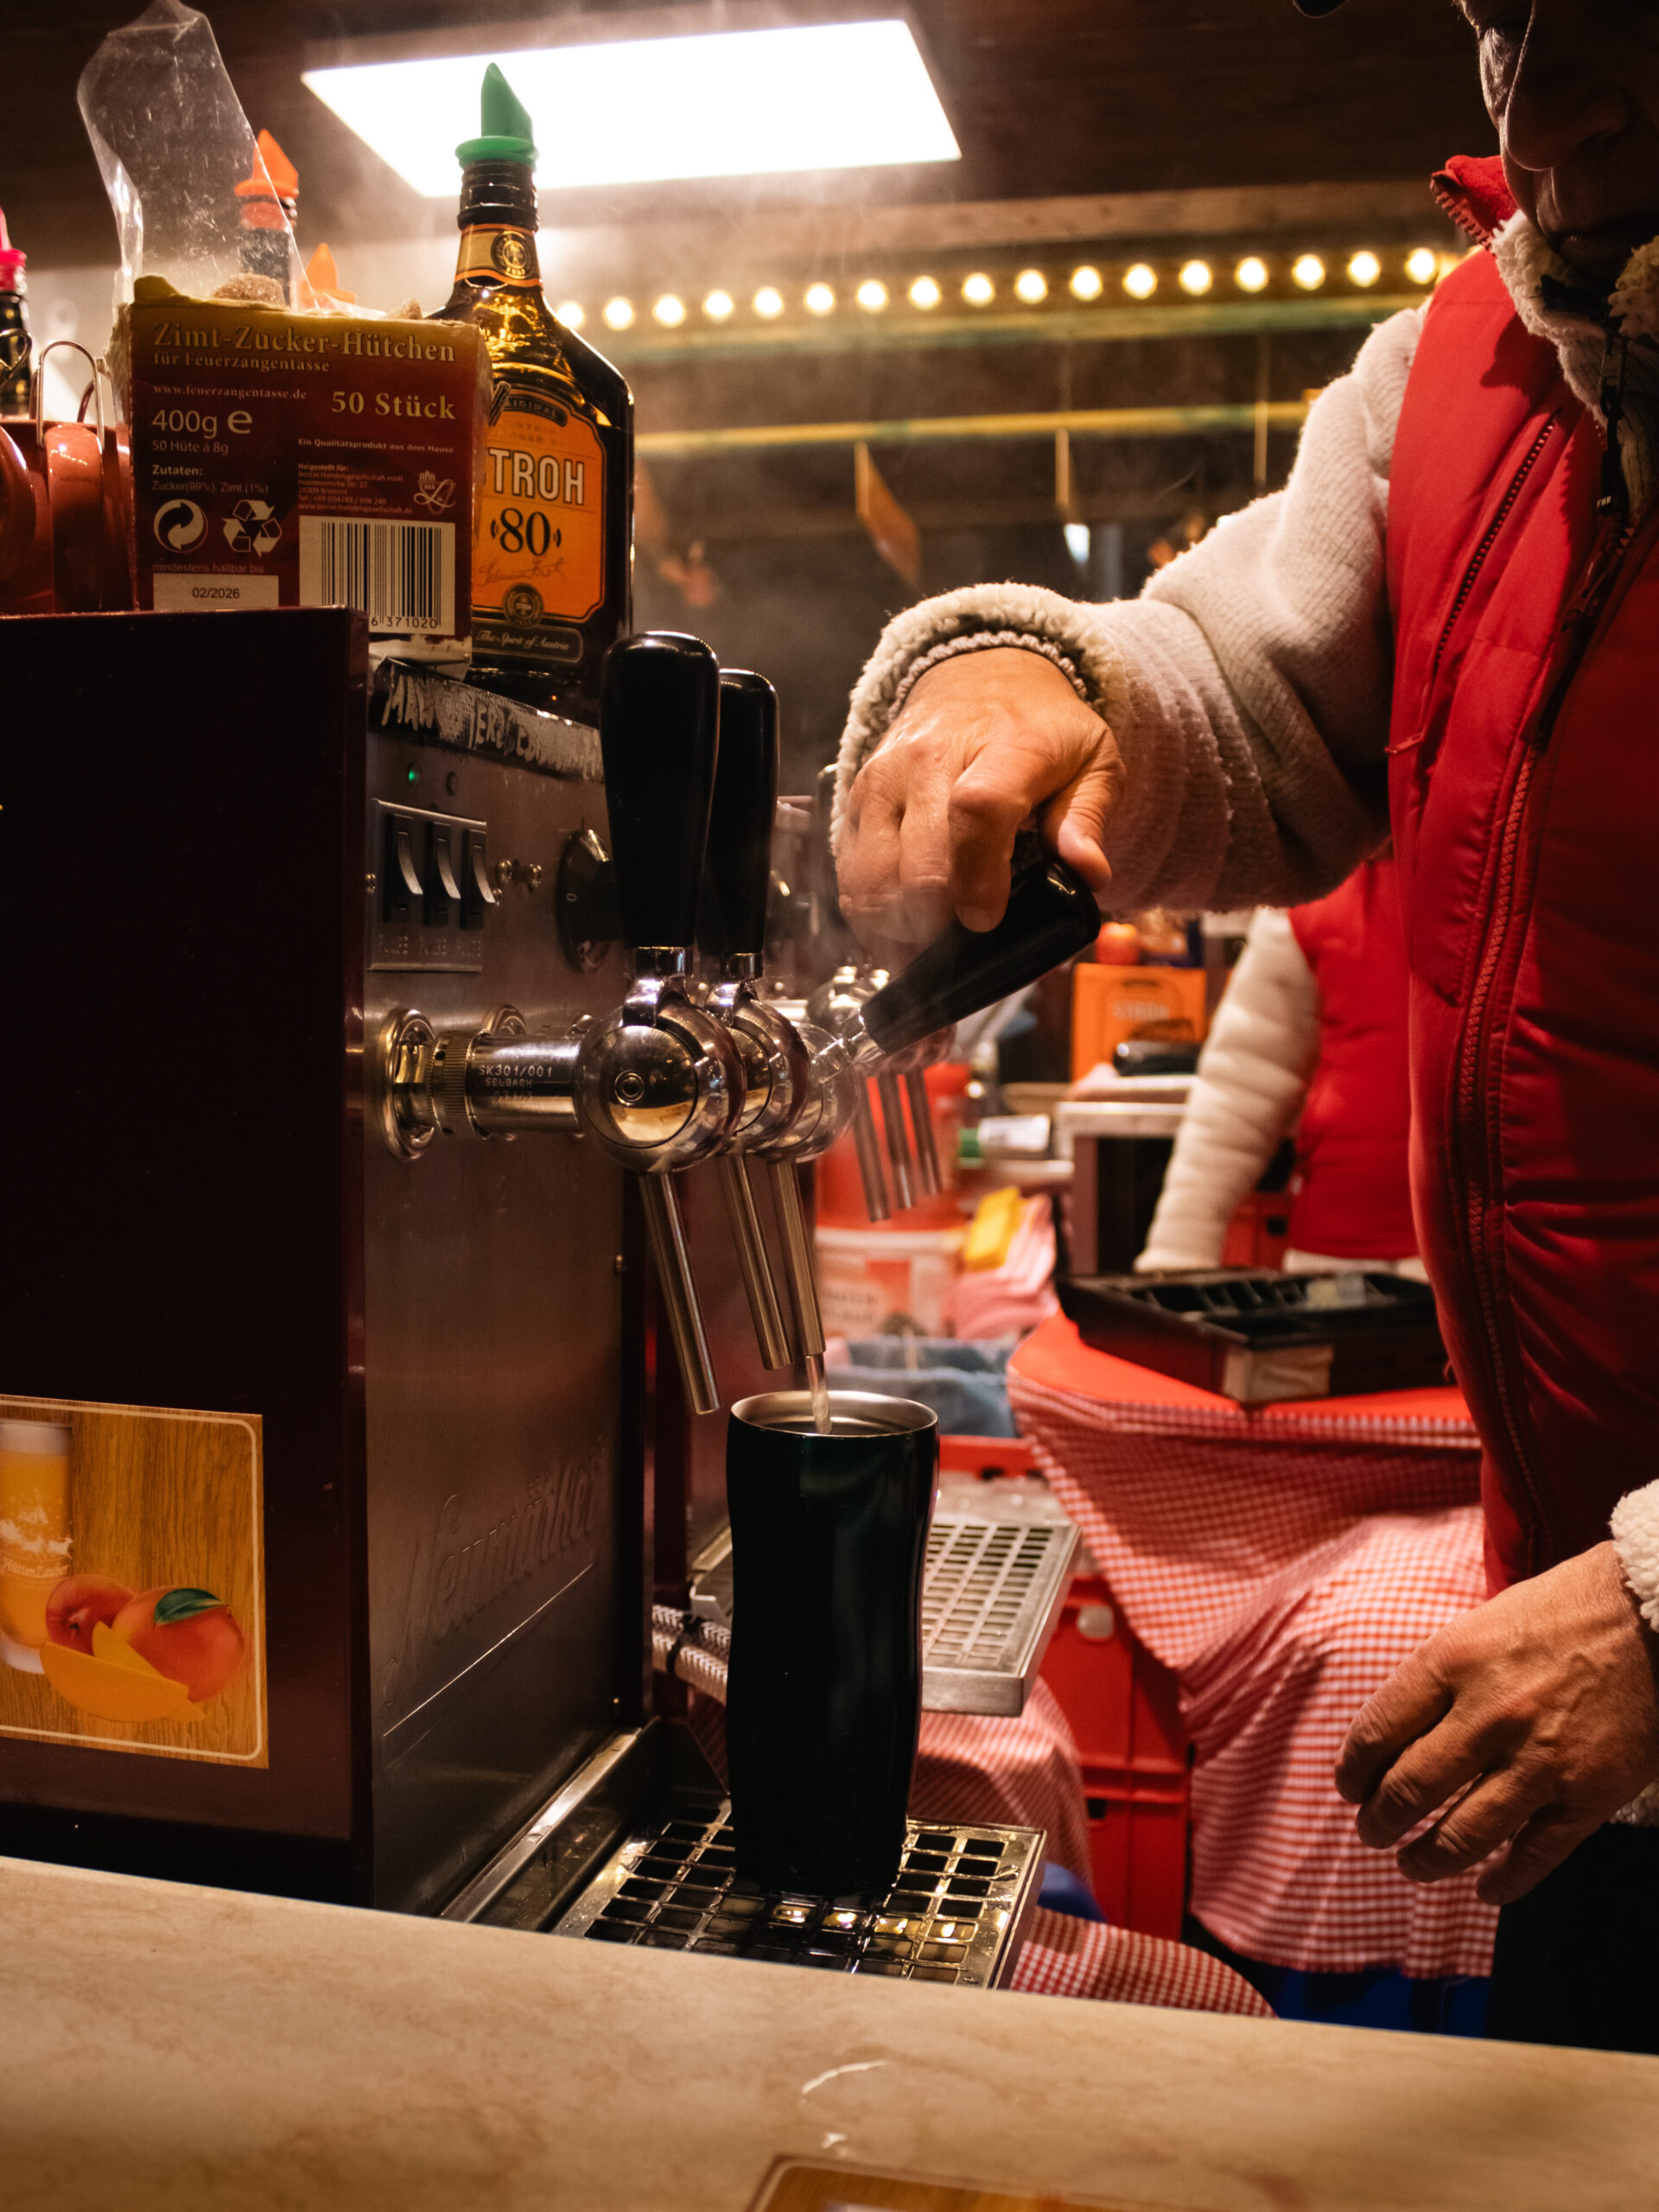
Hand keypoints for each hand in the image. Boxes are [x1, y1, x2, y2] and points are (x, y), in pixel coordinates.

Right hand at [837, 648, 1120, 947]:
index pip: (976, 813)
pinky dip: (870, 911)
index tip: (986, 919)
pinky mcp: (857, 799)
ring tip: (929, 948)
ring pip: (872, 876)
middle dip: (939, 924)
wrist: (978, 677)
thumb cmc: (1039, 728)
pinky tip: (900, 927)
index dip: (977, 878)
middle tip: (964, 947)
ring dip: (897, 927)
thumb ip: (1089, 818)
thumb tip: (1089, 871)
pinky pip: (850, 872)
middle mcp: (929, 760)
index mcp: (1002, 749)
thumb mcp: (1091, 760)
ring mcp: (885, 780)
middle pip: (917, 863)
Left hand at [1335, 1542, 1658, 1904]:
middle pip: (1409, 1789)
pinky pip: (1535, 1855)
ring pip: (1462, 1835)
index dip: (1353, 1770)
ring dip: (1426, 1859)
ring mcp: (1541, 1760)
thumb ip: (1438, 1678)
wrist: (1653, 1616)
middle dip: (1379, 1821)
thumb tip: (1392, 1734)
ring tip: (1411, 1865)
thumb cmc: (1562, 1612)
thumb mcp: (1480, 1626)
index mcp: (1452, 1662)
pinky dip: (1504, 1882)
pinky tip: (1485, 1889)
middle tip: (1372, 1831)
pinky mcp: (1590, 1793)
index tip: (1349, 1787)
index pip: (1376, 1731)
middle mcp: (1489, 1714)